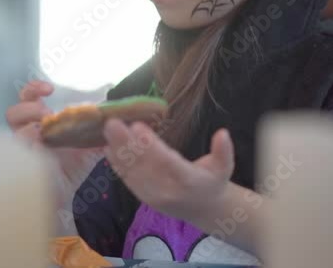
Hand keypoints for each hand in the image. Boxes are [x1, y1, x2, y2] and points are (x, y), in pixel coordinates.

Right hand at [5, 79, 103, 209]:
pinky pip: (19, 158)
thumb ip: (98, 130)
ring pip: (15, 135)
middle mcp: (27, 134)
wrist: (68, 194)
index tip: (49, 89)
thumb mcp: (89, 144)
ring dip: (28, 131)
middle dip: (28, 109)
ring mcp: (22, 151)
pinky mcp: (22, 169)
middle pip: (13, 113)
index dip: (33, 89)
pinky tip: (42, 153)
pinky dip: (32, 153)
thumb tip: (114, 118)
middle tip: (46, 114)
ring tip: (44, 135)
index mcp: (40, 121)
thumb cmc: (73, 166)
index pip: (27, 98)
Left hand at [101, 118, 234, 226]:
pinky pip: (128, 180)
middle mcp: (167, 190)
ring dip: (118, 151)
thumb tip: (222, 133)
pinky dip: (117, 164)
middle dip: (126, 144)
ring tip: (107, 131)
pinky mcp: (144, 197)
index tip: (139, 126)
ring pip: (132, 172)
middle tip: (113, 123)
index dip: (151, 145)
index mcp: (187, 181)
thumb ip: (224, 150)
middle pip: (143, 165)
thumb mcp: (225, 166)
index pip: (166, 161)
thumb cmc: (213, 181)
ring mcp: (153, 196)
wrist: (204, 209)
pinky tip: (108, 148)